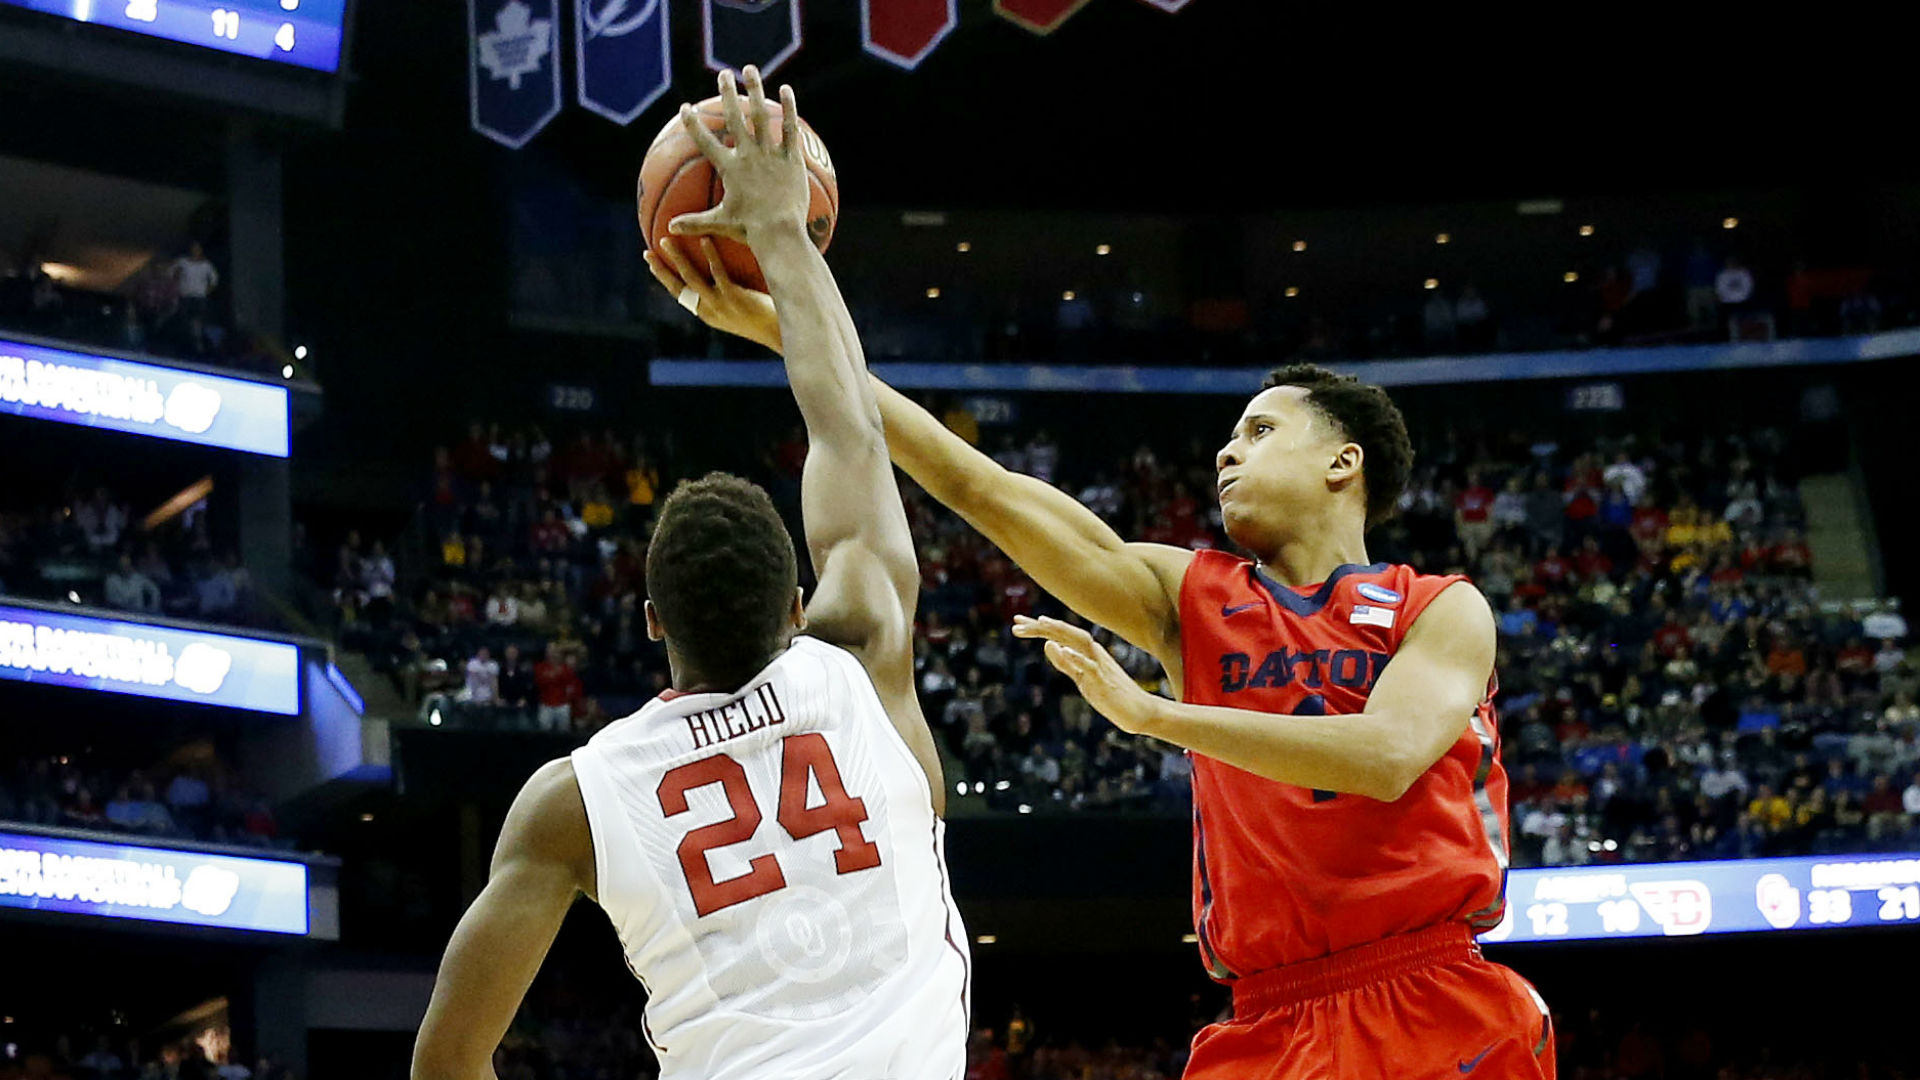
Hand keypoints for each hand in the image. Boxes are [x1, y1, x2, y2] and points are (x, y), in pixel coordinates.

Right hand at [645, 235, 783, 352]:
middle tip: (648, 251)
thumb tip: (721, 274)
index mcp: (706, 313)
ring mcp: (720, 304)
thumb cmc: (762, 317)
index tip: (651, 262)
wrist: (778, 332)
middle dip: (661, 269)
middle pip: (678, 287)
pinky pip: (718, 273)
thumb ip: (725, 295)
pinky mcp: (734, 298)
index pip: (678, 294)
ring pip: (692, 278)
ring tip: (668, 240)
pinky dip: (710, 256)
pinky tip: (705, 239)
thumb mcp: (737, 309)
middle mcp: (708, 310)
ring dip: (677, 258)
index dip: (663, 278)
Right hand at [669, 66, 810, 245]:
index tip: (685, 108)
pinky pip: (789, 129)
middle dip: (727, 93)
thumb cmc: (749, 230)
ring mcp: (770, 155)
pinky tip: (787, 89)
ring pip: (761, 116)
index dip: (693, 124)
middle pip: (735, 117)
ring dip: (755, 90)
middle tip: (724, 74)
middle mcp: (748, 155)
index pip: (705, 141)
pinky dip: (788, 108)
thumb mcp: (720, 223)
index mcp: (729, 168)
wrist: (780, 233)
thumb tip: (670, 228)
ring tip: (750, 69)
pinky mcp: (791, 159)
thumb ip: (695, 223)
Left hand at [1013, 616, 1164, 734]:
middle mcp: (1093, 652)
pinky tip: (1060, 649)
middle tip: (1016, 622)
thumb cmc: (1110, 694)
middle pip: (1066, 632)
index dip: (1038, 628)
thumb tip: (1049, 646)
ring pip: (1079, 641)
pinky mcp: (1104, 681)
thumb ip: (1066, 664)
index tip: (1017, 623)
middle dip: (1042, 626)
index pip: (1060, 635)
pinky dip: (1075, 656)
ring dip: (1059, 631)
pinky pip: (1090, 665)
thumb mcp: (1082, 678)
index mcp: (1086, 652)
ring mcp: (1100, 665)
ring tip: (1040, 622)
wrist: (1139, 711)